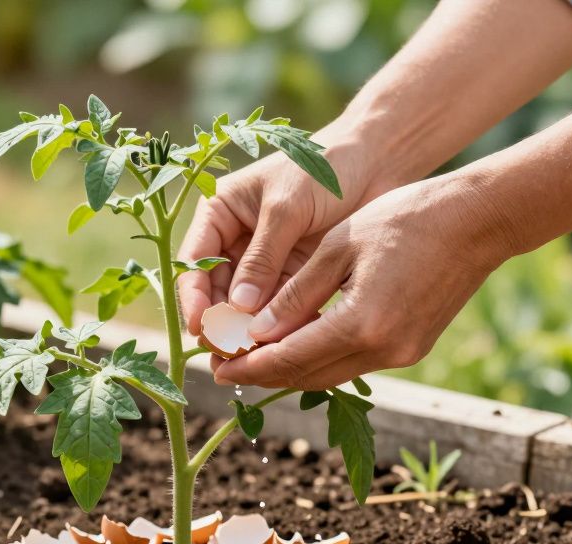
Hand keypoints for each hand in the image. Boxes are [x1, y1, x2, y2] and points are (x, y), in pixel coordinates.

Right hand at [176, 138, 382, 335]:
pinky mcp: (292, 277)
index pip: (195, 262)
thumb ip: (262, 258)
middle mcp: (236, 241)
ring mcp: (264, 262)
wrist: (377, 161)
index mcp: (220, 214)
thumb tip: (238, 308)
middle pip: (216, 292)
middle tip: (228, 351)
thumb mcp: (286, 208)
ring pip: (246, 307)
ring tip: (254, 356)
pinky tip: (285, 344)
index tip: (201, 327)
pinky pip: (278, 308)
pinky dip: (279, 327)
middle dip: (220, 323)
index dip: (194, 298)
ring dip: (248, 331)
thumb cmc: (324, 167)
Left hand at [212, 174, 515, 389]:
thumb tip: (255, 332)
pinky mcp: (412, 348)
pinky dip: (320, 358)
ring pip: (330, 374)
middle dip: (262, 375)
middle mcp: (384, 350)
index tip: (214, 368)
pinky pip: (353, 362)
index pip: (289, 359)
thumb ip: (295, 294)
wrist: (478, 220)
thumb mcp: (339, 247)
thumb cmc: (406, 218)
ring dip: (290, 370)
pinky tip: (293, 346)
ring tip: (251, 360)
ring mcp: (402, 354)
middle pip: (307, 377)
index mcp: (362, 324)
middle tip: (222, 368)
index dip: (248, 366)